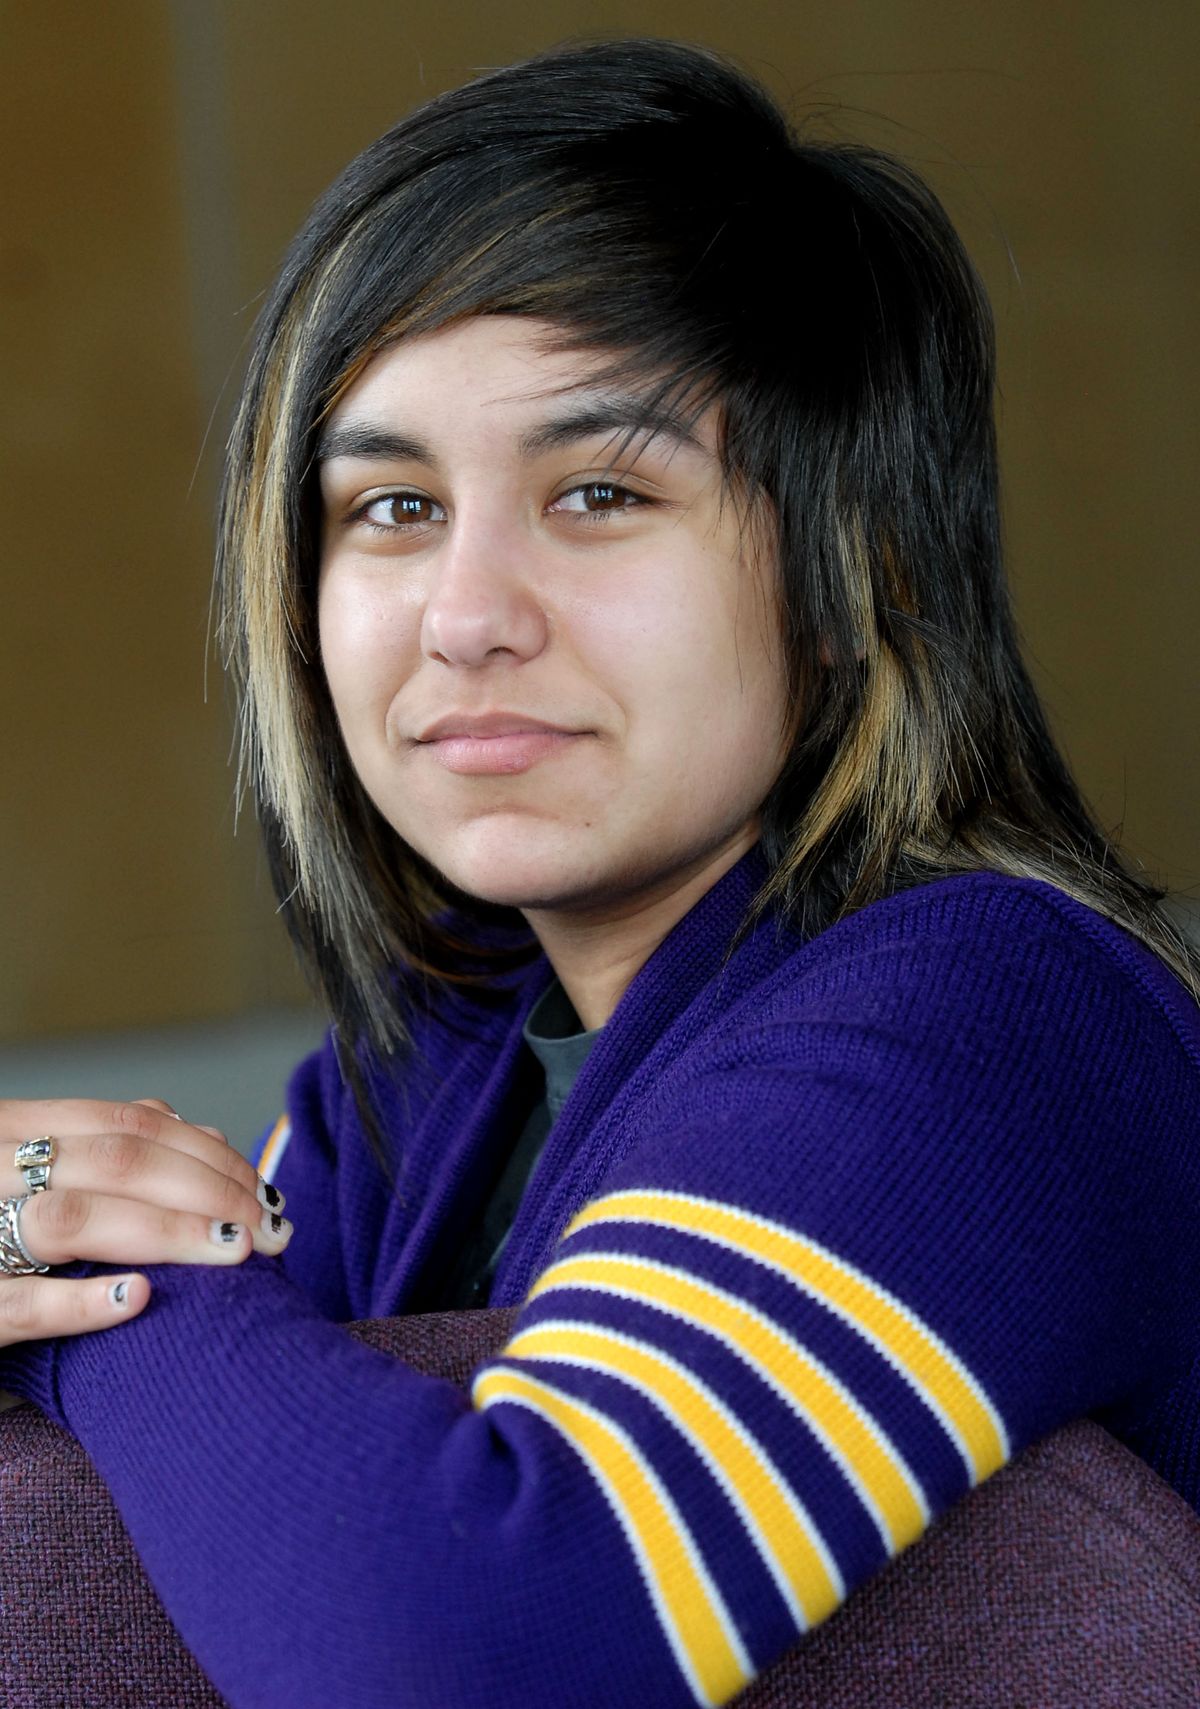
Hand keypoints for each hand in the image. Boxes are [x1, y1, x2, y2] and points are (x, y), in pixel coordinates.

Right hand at [0, 1097, 291, 1345]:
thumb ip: (112, 1149)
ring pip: (74, 1219)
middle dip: (207, 1191)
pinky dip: (79, 1301)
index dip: (207, 1154)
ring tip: (230, 1252)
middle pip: (117, 1162)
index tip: (265, 1190)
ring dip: (165, 1233)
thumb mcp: (34, 1170)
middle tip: (270, 1229)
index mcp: (10, 1129)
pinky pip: (19, 1304)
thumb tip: (210, 1138)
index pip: (129, 1125)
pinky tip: (135, 1299)